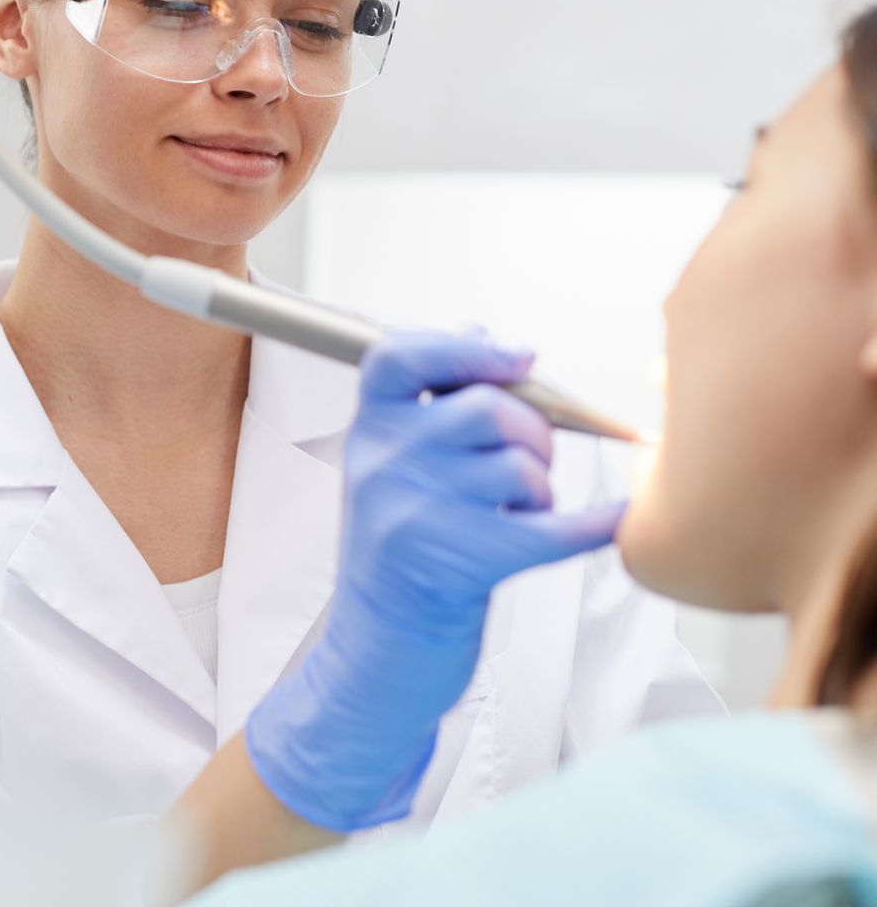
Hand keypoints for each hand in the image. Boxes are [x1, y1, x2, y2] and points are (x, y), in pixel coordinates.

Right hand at [243, 329, 624, 830]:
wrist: (377, 650)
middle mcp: (383, 465)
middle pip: (488, 410)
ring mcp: (417, 514)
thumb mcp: (391, 469)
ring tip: (518, 516)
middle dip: (532, 435)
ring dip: (542, 492)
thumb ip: (428, 404)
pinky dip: (595, 525)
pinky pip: (552, 529)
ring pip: (522, 469)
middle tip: (527, 469)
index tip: (519, 359)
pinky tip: (618, 521)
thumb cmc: (398, 553)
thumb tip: (484, 334)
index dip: (465, 347)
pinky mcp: (461, 564)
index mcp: (368, 432)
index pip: (401, 357)